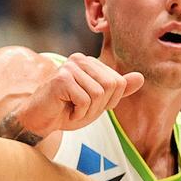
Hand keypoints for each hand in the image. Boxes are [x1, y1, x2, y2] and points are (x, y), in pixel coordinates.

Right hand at [15, 53, 142, 136]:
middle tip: (81, 110)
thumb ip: (118, 89)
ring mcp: (70, 67)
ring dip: (88, 111)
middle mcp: (80, 59)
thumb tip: (141, 77)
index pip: (118, 82)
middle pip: (111, 85)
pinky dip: (78, 113)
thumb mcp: (98, 102)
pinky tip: (66, 111)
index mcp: (90, 62)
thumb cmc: (67, 111)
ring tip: (73, 110)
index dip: (110, 101)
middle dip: (99, 106)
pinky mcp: (61, 79)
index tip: (91, 106)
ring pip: (99, 94)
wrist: (40, 121)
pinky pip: (85, 100)